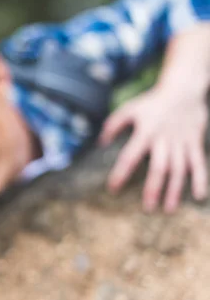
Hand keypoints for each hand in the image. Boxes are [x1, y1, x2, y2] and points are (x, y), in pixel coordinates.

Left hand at [99, 86, 207, 212]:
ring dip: (174, 190)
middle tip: (147, 209)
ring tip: (168, 209)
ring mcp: (182, 142)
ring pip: (179, 170)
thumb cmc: (152, 102)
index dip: (121, 173)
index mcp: (145, 132)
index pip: (130, 156)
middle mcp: (164, 140)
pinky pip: (199, 164)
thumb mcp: (129, 109)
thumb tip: (101, 142)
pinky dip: (200, 180)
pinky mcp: (195, 143)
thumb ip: (113, 125)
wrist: (183, 90)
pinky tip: (198, 196)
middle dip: (153, 189)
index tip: (113, 188)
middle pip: (159, 168)